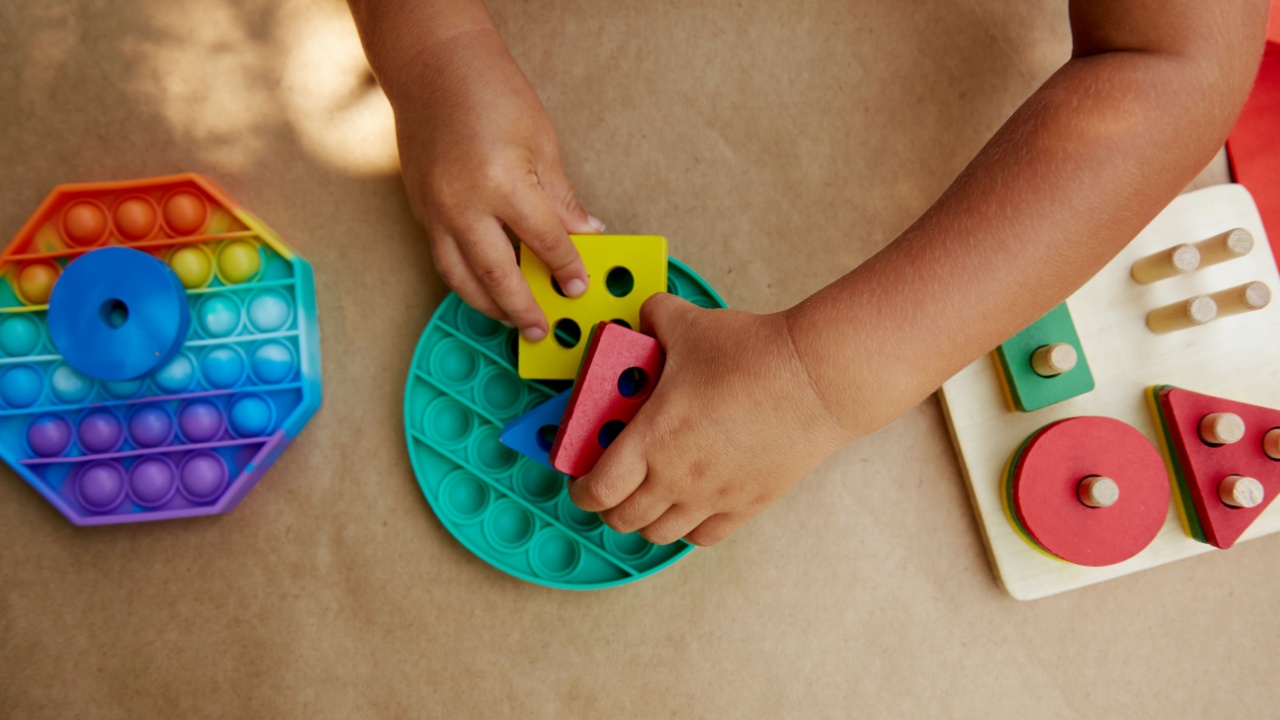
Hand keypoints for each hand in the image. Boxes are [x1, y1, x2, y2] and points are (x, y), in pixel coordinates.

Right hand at [389, 28, 603, 339]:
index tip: (578, 287)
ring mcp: (436, 212)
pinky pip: (444, 259)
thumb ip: (560, 198)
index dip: (566, 269)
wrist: (432, 67)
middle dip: (523, 308)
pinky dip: (465, 280)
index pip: (544, 242)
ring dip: (488, 305)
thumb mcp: (541, 143)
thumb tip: (584, 234)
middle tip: (541, 329)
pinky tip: (484, 288)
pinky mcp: (420, 211)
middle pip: (498, 276)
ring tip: (511, 319)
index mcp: (503, 185)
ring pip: (461, 278)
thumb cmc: (490, 93)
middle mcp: (464, 206)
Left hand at [569, 294, 852, 545]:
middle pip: (624, 519)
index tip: (580, 480)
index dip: (581, 491)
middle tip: (610, 485)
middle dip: (608, 506)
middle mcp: (677, 479)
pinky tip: (688, 506)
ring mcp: (713, 497)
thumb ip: (654, 318)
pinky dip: (688, 528)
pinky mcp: (748, 504)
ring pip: (661, 534)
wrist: (815, 379)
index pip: (598, 490)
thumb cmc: (752, 355)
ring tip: (647, 497)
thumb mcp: (688, 324)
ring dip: (646, 520)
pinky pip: (704, 536)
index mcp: (652, 440)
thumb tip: (643, 315)